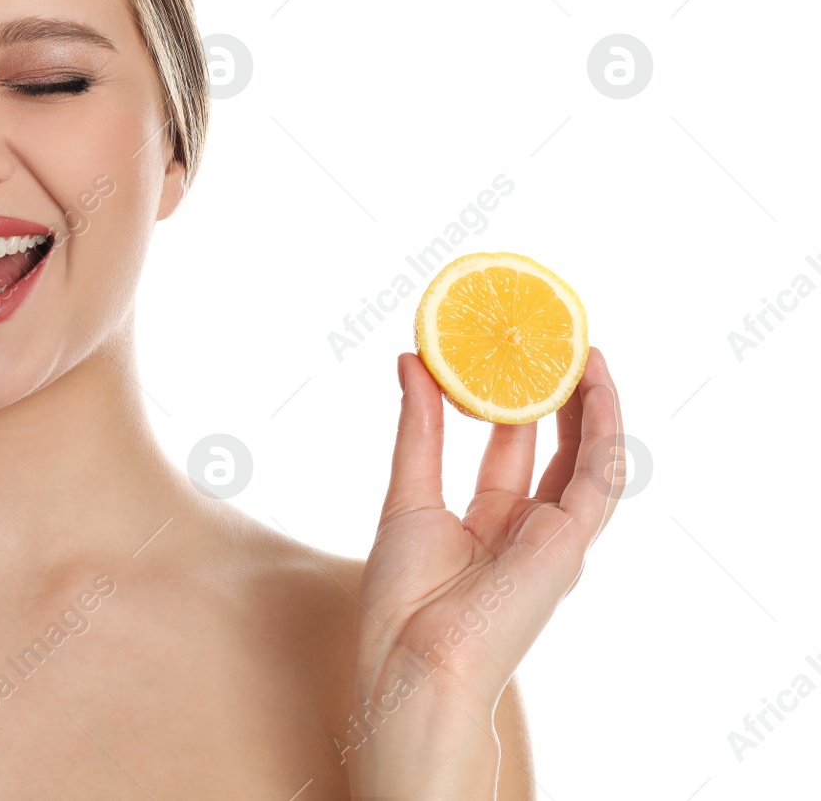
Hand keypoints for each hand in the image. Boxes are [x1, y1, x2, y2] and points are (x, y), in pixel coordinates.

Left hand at [352, 347, 623, 720]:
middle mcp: (528, 530)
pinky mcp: (570, 543)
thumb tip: (411, 362)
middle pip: (557, 449)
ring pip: (589, 458)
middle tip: (557, 343)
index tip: (509, 356)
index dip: (516, 404)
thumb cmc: (403, 601)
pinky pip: (599, 477)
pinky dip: (602, 430)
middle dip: (562, 397)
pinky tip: (595, 387)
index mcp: (489, 525)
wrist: (416, 661)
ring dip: (593, 406)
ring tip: (584, 351)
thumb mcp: (408, 495)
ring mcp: (554, 538)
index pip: (512, 451)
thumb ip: (418, 429)